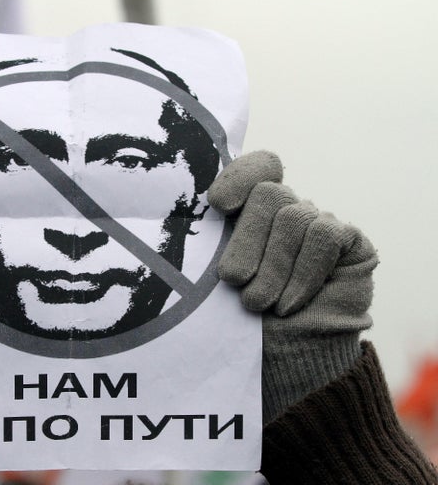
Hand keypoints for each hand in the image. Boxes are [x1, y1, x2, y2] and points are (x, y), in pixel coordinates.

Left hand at [208, 151, 377, 422]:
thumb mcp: (210, 283)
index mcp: (250, 214)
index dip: (240, 175)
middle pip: (269, 193)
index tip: (218, 205)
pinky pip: (325, 236)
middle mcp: (286, 213)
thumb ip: (206, 246)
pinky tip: (289, 305)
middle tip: (232, 281)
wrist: (283, 369)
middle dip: (246, 240)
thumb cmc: (238, 326)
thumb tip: (187, 214)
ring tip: (257, 305)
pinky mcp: (349, 244)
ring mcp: (319, 225)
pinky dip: (303, 272)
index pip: (257, 167)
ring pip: (295, 216)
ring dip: (272, 266)